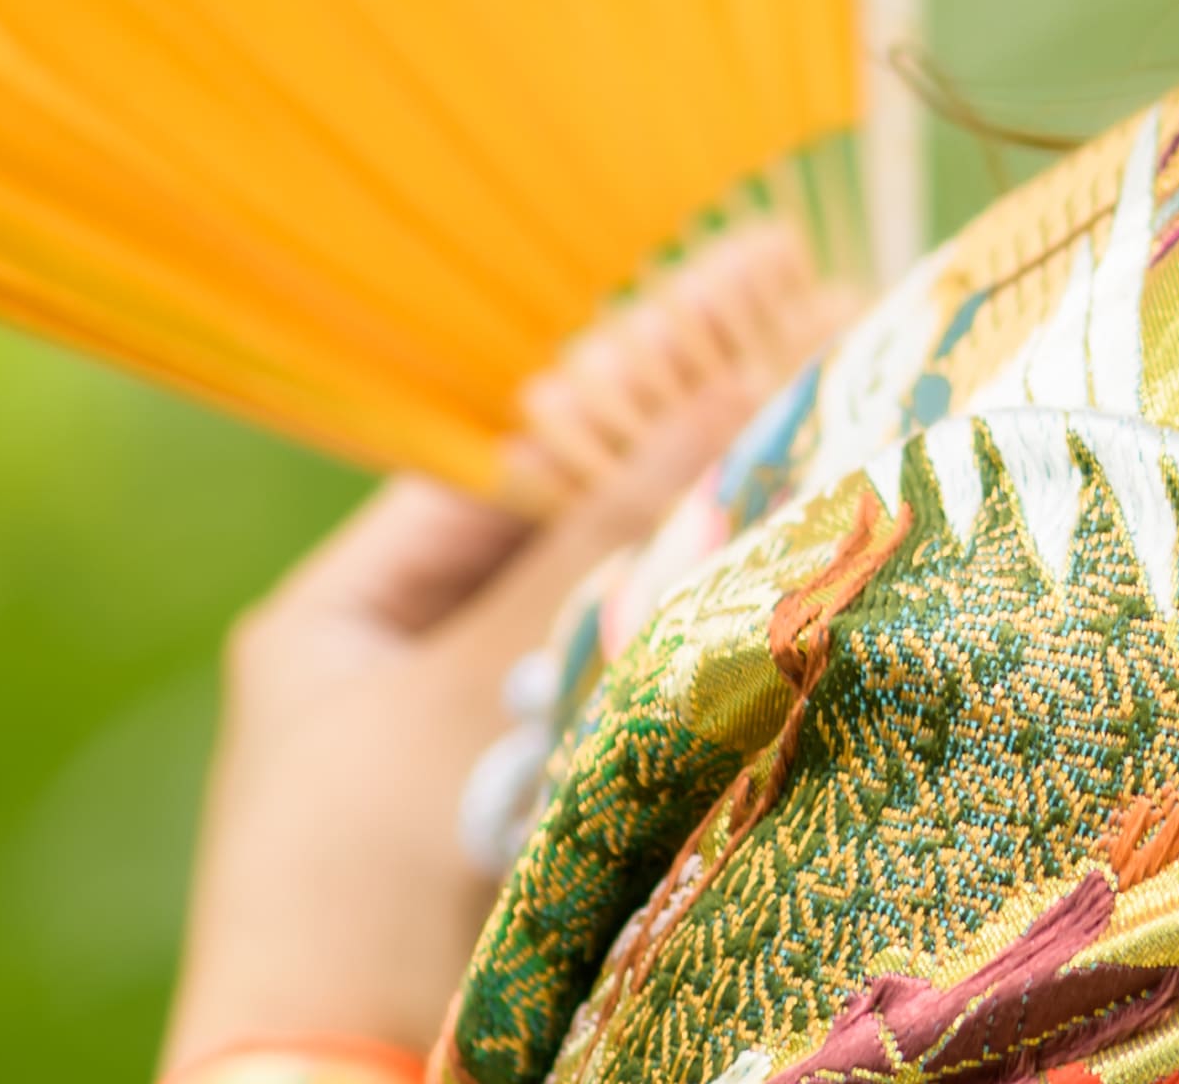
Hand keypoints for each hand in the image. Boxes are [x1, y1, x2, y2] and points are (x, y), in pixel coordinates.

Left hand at [158, 228, 847, 1073]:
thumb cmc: (365, 885)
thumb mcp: (471, 688)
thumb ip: (601, 537)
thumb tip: (734, 375)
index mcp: (337, 625)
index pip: (509, 459)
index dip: (632, 377)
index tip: (757, 293)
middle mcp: (399, 688)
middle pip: (569, 542)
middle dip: (691, 463)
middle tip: (828, 363)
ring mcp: (470, 775)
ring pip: (613, 632)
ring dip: (710, 564)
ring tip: (841, 459)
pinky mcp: (538, 846)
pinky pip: (631, 721)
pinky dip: (700, 667)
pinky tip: (792, 606)